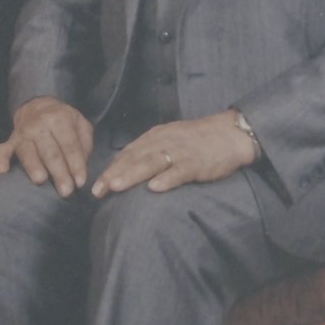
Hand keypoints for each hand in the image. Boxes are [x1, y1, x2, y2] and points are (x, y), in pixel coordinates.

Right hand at [0, 97, 93, 195]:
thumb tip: (81, 166)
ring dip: (33, 166)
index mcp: (59, 118)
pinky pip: (2, 150)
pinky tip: (1, 172)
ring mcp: (22, 133)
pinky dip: (0, 160)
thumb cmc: (63, 122)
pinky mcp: (10, 141)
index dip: (76, 164)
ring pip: (27, 151)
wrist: (38, 106)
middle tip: (66, 191)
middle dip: (58, 171)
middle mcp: (39, 124)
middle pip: (49, 151)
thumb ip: (84, 144)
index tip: (80, 182)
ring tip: (40, 180)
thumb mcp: (80, 125)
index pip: (69, 144)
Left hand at [91, 112, 257, 196]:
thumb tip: (126, 168)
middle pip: (134, 158)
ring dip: (132, 174)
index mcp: (155, 137)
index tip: (96, 185)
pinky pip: (179, 171)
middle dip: (114, 174)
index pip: (128, 153)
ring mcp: (179, 152)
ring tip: (116, 186)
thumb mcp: (169, 139)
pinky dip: (166, 179)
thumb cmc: (197, 140)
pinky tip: (154, 188)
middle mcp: (163, 142)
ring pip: (151, 163)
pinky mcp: (196, 163)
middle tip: (97, 191)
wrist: (229, 133)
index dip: (110, 169)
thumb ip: (150, 151)